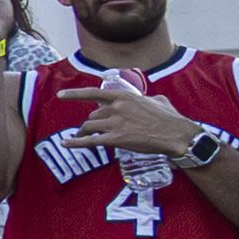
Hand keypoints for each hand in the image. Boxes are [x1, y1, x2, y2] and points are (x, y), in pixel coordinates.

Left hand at [68, 82, 199, 158]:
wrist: (177, 135)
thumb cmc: (170, 118)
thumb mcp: (157, 100)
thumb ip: (144, 99)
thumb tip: (144, 100)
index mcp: (125, 96)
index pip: (94, 94)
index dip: (75, 95)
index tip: (60, 96)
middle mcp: (117, 108)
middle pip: (93, 115)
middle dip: (92, 122)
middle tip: (93, 128)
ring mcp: (115, 124)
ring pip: (89, 127)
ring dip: (83, 132)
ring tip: (81, 136)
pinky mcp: (116, 140)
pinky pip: (90, 141)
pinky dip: (76, 143)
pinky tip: (66, 144)